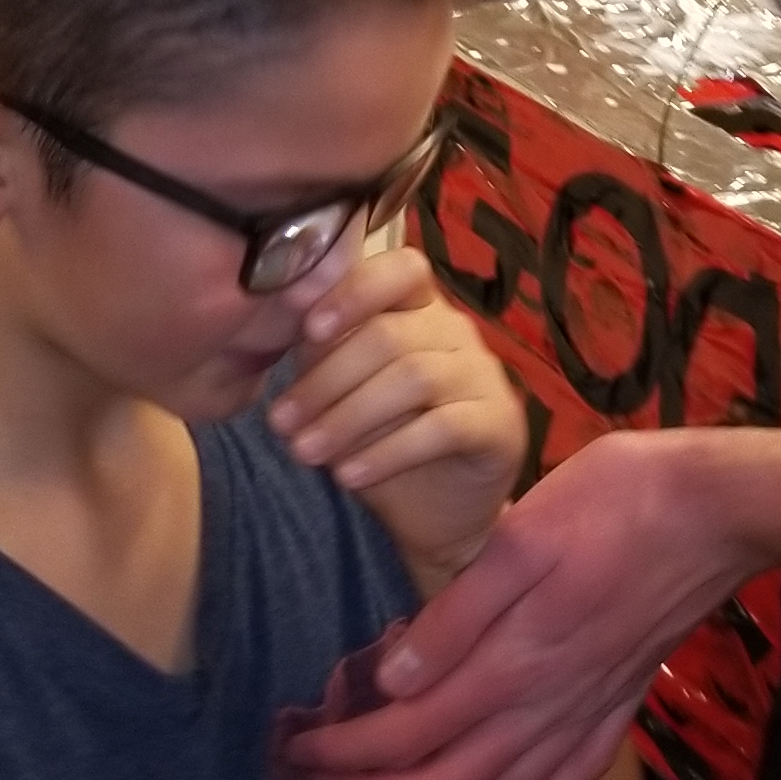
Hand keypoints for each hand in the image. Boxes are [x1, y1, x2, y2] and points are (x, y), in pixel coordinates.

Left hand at [268, 246, 524, 591]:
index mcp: (420, 307)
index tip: (307, 330)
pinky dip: (388, 452)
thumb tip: (280, 328)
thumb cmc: (381, 435)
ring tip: (305, 453)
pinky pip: (443, 428)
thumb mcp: (342, 389)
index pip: (402, 269)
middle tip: (280, 422)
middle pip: (391, 335)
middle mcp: (457, 331)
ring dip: (348, 418)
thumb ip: (323, 353)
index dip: (355, 292)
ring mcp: (484, 375)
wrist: (436, 510)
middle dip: (326, 380)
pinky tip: (349, 476)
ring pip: (414, 378)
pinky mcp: (500, 423)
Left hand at [289, 428, 757, 779]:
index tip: (298, 751)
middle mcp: (549, 706)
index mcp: (514, 664)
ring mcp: (591, 711)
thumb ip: (455, 618)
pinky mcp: (625, 702)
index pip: (409, 736)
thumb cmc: (616, 502)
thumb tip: (394, 683)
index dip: (347, 754)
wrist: (723, 510)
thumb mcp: (520, 540)